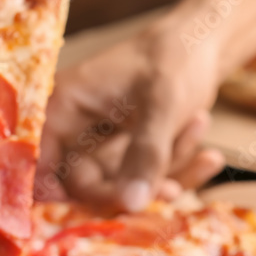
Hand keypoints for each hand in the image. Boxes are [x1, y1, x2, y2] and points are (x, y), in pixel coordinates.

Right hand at [36, 17, 225, 209]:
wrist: (198, 48)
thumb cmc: (171, 62)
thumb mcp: (161, 105)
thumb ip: (146, 154)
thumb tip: (131, 204)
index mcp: (64, 108)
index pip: (44, 165)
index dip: (65, 197)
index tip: (110, 207)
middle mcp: (75, 131)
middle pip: (87, 187)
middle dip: (137, 188)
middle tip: (172, 189)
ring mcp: (102, 147)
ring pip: (125, 187)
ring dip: (169, 173)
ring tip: (202, 134)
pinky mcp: (128, 158)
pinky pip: (149, 181)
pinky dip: (180, 171)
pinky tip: (211, 156)